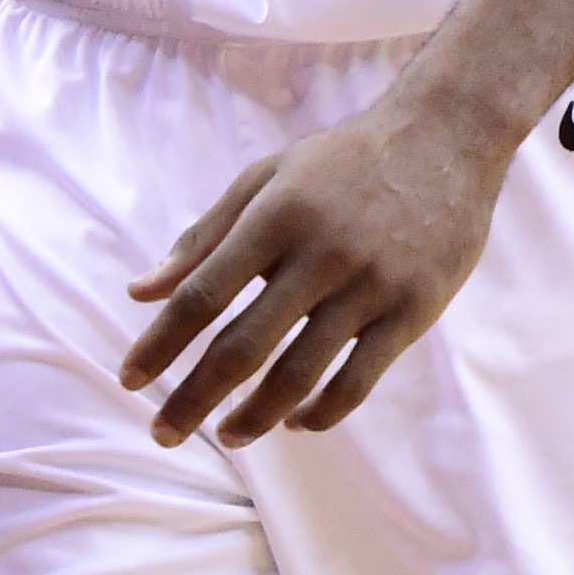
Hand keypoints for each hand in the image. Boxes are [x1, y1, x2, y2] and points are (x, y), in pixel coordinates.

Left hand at [120, 90, 515, 446]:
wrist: (445, 138)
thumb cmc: (341, 161)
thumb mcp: (265, 179)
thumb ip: (202, 237)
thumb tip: (141, 292)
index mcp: (275, 217)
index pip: (202, 294)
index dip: (160, 342)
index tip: (128, 379)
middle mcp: (320, 255)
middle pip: (243, 345)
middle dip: (194, 397)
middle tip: (163, 433)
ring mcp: (370, 287)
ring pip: (300, 374)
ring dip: (256, 416)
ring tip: (228, 436)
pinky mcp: (412, 312)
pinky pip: (359, 380)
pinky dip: (322, 412)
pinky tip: (295, 422)